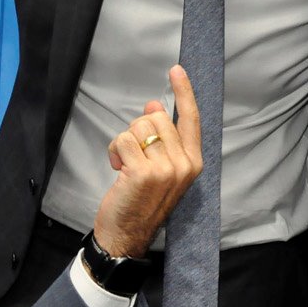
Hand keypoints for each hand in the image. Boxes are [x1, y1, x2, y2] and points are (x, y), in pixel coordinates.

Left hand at [93, 66, 202, 258]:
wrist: (127, 235)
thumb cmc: (143, 201)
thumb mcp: (161, 169)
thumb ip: (163, 139)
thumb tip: (153, 104)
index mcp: (193, 162)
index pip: (191, 119)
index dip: (184, 92)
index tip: (177, 70)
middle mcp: (184, 164)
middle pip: (157, 117)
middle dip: (139, 129)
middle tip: (135, 155)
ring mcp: (165, 169)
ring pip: (139, 127)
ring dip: (124, 142)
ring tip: (125, 164)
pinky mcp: (143, 172)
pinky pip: (123, 140)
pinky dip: (114, 151)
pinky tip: (118, 169)